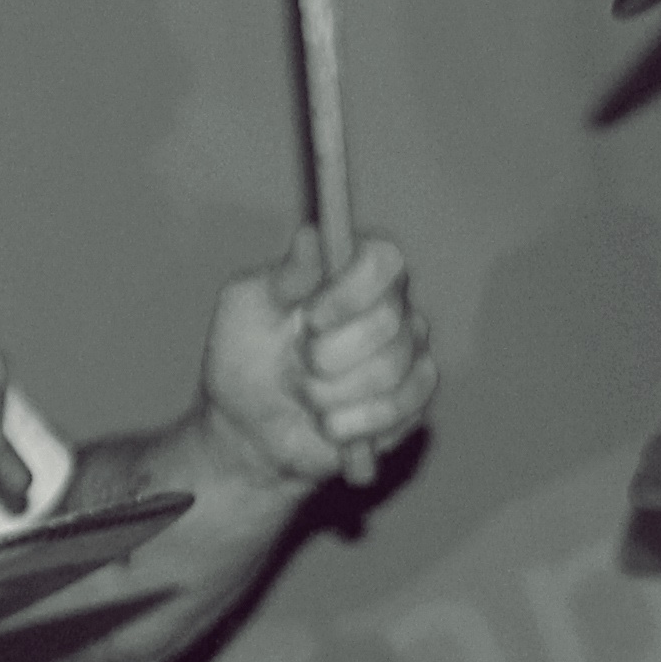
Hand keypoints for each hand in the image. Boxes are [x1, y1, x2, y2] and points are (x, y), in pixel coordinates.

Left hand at [197, 231, 434, 487]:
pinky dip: (352, 423)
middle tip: (295, 364)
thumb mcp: (248, 308)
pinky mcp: (414, 398)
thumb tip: (312, 237)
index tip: (310, 319)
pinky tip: (327, 424)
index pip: (383, 260)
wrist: (248, 424)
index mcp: (352, 270)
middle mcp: (391, 305)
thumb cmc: (246, 355)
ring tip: (302, 395)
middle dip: (327, 355)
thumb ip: (285, 277)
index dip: (351, 291)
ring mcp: (409, 352)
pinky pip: (401, 408)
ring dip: (330, 392)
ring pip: (391, 369)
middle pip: (388, 321)